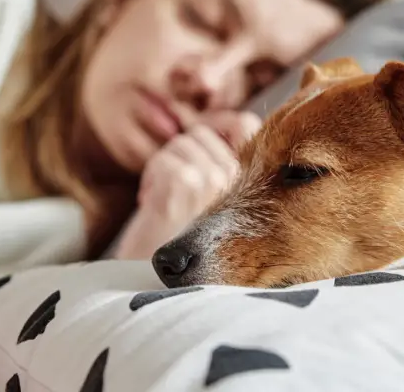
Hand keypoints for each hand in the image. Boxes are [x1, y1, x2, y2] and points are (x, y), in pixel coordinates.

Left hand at [113, 111, 260, 258]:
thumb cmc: (184, 242)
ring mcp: (214, 182)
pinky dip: (151, 178)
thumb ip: (224, 162)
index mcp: (252, 182)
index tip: (196, 161)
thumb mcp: (213, 198)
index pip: (244, 122)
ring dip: (164, 169)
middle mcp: (240, 180)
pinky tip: (154, 206)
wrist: (158, 283)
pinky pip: (164, 158)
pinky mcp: (185, 185)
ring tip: (167, 203)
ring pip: (180, 143)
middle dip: (181, 158)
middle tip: (177, 195)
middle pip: (202, 133)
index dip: (217, 128)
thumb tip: (228, 120)